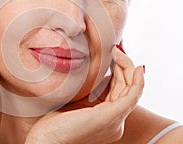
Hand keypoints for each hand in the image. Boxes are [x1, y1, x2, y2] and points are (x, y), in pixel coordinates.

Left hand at [25, 46, 144, 143]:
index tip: (111, 53)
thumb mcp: (74, 102)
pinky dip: (137, 81)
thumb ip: (86, 91)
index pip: (119, 91)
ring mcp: (115, 120)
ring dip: (127, 67)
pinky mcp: (111, 117)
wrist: (45, 141)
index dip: (119, 70)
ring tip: (116, 50)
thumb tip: (91, 71)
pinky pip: (133, 96)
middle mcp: (115, 122)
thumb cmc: (53, 123)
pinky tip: (136, 67)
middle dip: (123, 65)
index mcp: (106, 119)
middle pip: (127, 88)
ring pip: (131, 89)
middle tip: (114, 48)